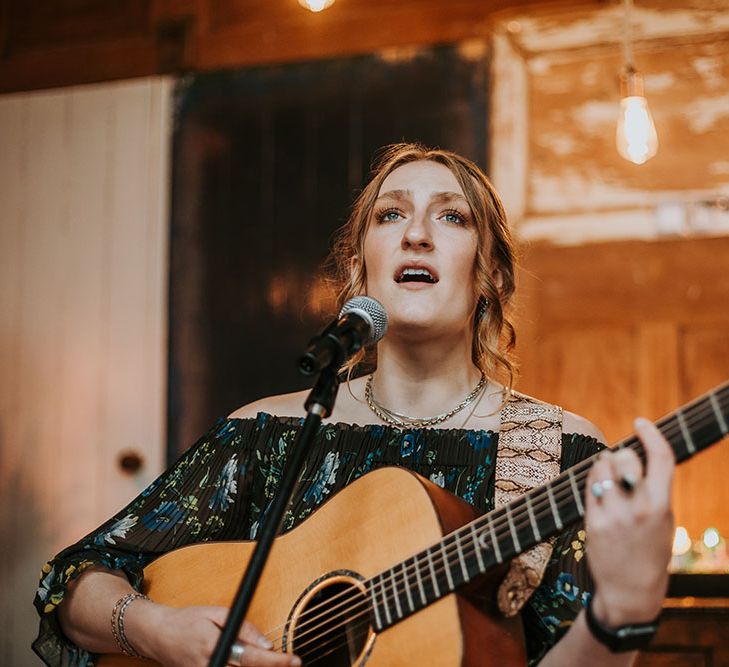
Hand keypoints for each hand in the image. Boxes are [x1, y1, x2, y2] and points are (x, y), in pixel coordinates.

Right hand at [129, 602, 300, 666]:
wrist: (158, 635)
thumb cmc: (187, 620)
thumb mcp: (217, 613)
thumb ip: (243, 627)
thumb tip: (266, 644)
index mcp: (215, 646)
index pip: (253, 658)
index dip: (277, 661)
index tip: (293, 659)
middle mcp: (210, 666)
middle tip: (290, 663)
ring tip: (275, 663)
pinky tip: (253, 664)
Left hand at [584, 418, 674, 626]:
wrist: (631, 590)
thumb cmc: (650, 551)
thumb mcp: (664, 520)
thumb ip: (654, 490)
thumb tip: (639, 457)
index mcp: (662, 505)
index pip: (660, 458)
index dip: (651, 434)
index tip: (641, 422)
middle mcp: (638, 507)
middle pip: (624, 457)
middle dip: (621, 455)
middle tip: (621, 463)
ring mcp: (613, 514)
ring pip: (601, 467)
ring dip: (604, 466)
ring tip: (609, 479)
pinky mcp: (593, 522)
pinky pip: (589, 486)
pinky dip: (593, 480)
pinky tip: (598, 489)